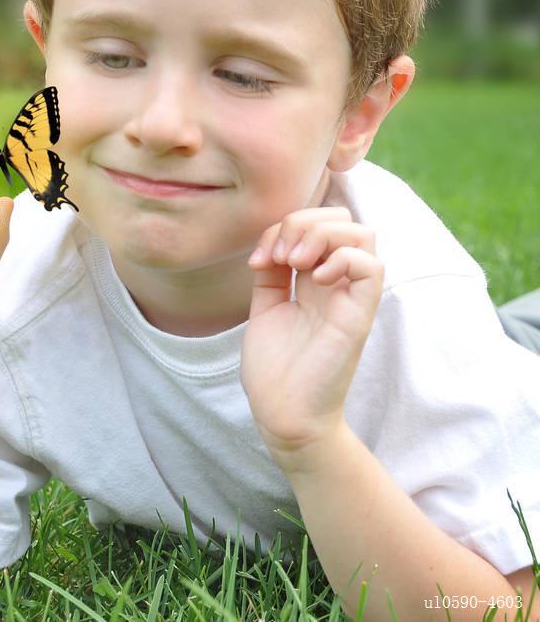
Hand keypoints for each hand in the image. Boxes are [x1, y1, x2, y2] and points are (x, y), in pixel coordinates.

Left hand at [240, 207, 383, 472]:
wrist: (283, 412)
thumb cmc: (275, 367)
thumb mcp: (266, 307)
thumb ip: (272, 272)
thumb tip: (271, 243)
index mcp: (315, 279)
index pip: (318, 223)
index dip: (284, 226)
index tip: (259, 260)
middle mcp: (337, 283)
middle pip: (344, 220)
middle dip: (305, 222)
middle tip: (281, 257)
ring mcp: (351, 297)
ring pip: (363, 234)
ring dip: (321, 236)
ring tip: (294, 263)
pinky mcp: (359, 316)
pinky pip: (372, 268)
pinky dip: (342, 259)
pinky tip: (315, 279)